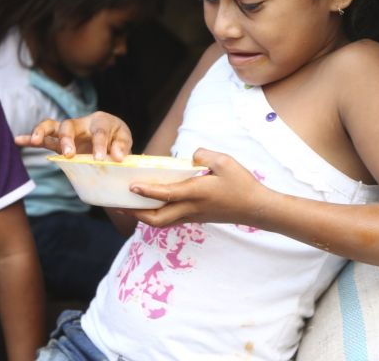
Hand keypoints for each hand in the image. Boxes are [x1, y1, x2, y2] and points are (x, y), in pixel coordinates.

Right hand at [14, 111, 132, 160]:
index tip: (101, 159)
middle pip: (69, 125)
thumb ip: (122, 146)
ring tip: (36, 141)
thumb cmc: (117, 138)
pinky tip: (18, 140)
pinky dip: (30, 138)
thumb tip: (117, 157)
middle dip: (67, 139)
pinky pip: (43, 138)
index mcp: (100, 122)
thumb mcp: (125, 139)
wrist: (110, 136)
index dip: (100, 145)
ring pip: (51, 126)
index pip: (99, 132)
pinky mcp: (59, 141)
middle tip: (69, 154)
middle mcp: (81, 123)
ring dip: (42, 132)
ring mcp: (68, 132)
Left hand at [127, 148, 267, 227]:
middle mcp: (191, 208)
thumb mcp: (225, 161)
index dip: (146, 192)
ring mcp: (193, 216)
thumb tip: (190, 156)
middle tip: (121, 205)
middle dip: (136, 214)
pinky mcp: (196, 218)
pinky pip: (171, 220)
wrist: (257, 209)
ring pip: (162, 223)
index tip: (131, 187)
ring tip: (131, 207)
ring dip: (144, 217)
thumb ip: (204, 155)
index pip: (165, 195)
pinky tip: (152, 206)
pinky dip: (157, 215)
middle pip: (157, 219)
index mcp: (196, 193)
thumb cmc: (242, 184)